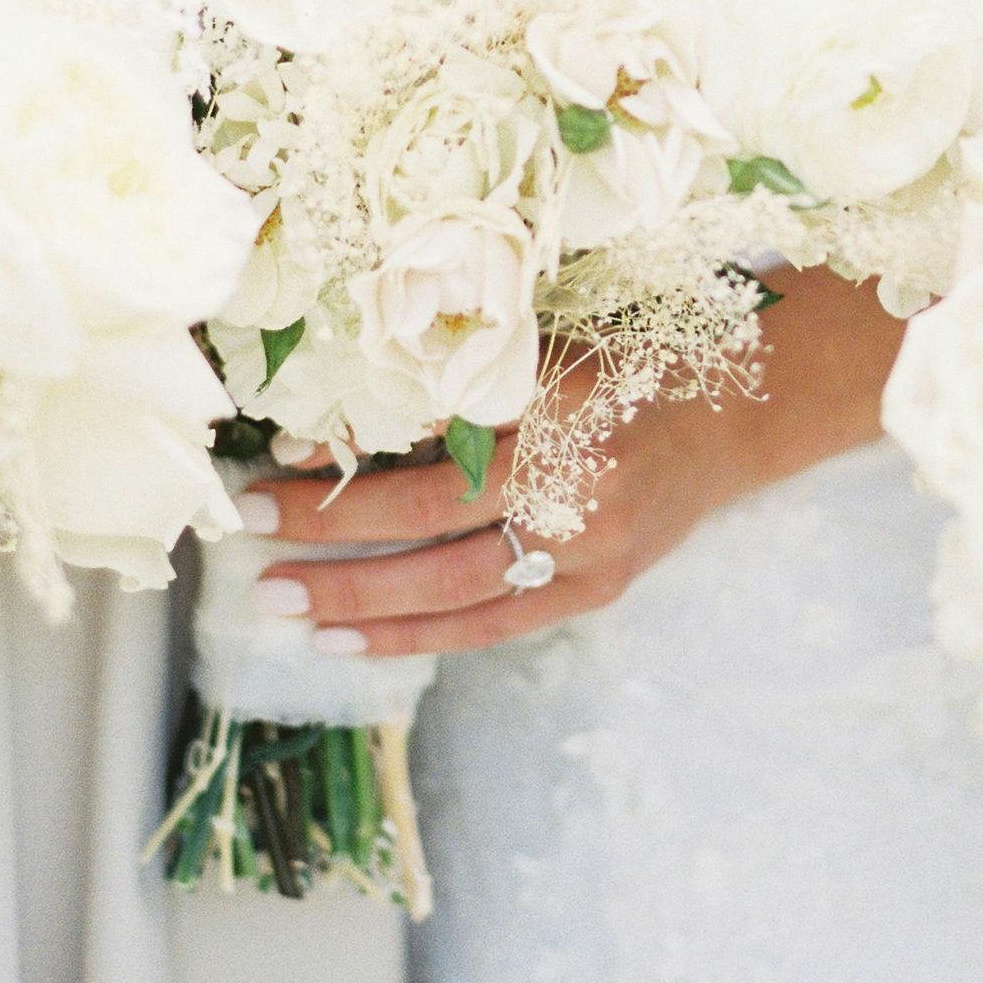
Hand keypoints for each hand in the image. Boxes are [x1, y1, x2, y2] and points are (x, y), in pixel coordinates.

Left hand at [264, 266, 905, 659]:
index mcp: (564, 400)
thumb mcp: (548, 341)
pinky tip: (348, 641)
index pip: (436, 437)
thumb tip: (337, 419)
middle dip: (329, 530)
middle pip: (432, 519)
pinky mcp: (596, 590)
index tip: (276, 458)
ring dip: (356, 598)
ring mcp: (592, 548)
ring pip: (453, 588)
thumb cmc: (627, 359)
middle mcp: (581, 482)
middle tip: (245, 530)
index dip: (353, 455)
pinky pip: (490, 625)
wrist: (736, 416)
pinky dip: (414, 636)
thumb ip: (458, 376)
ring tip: (277, 602)